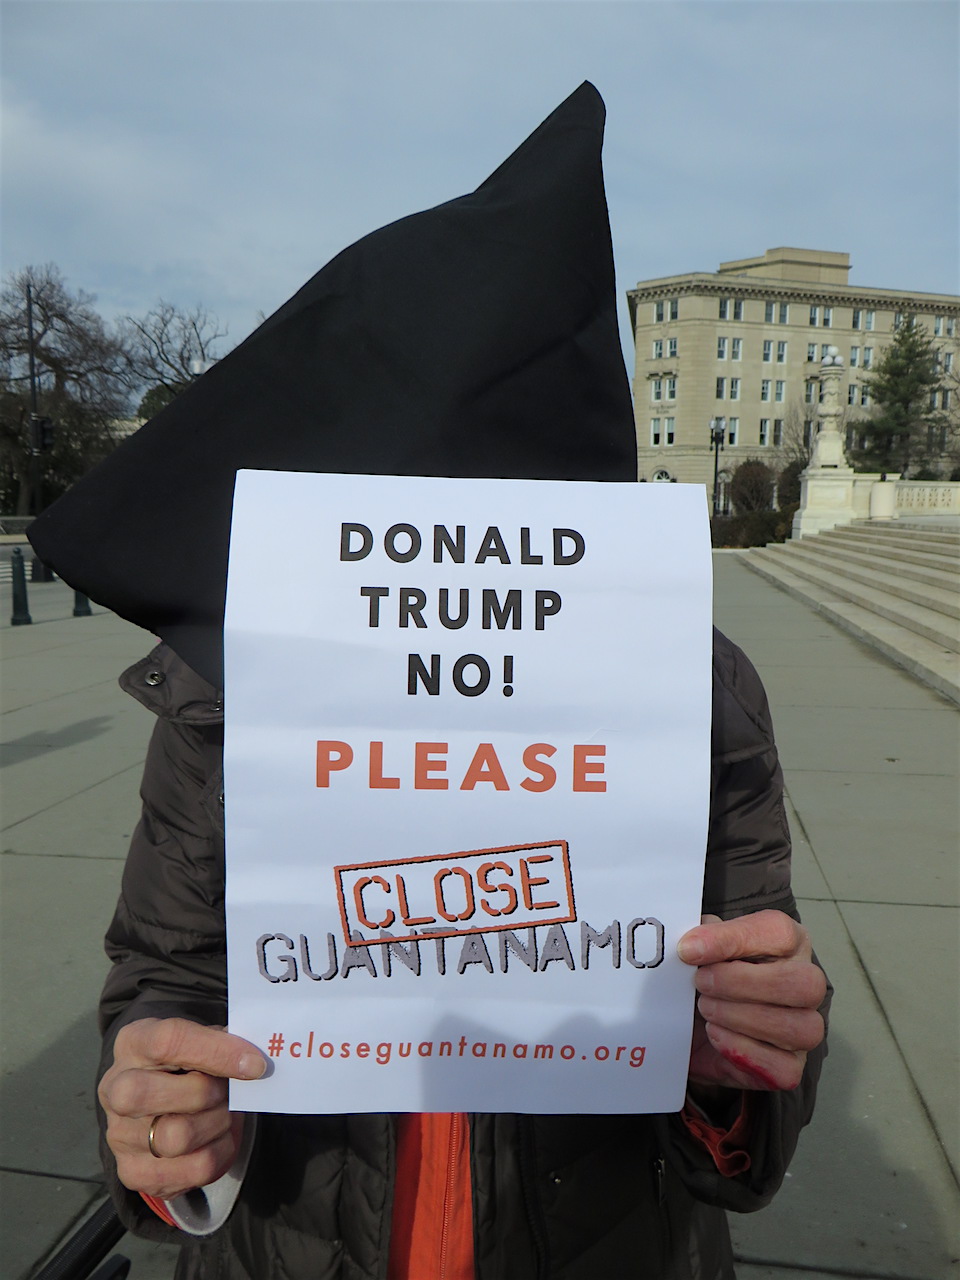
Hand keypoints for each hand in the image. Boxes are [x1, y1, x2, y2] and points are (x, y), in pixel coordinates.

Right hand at [98, 1018, 265, 1198]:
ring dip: (217, 1124)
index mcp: (133, 1043)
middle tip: (227, 1091)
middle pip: (149, 1095)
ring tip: (224, 1112)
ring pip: (176, 1137)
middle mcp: (115, 1089)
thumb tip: (253, 1063)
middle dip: (205, 1093)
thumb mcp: (201, 1038)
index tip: (255, 1064)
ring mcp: (120, 1135)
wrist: (167, 1097)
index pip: (167, 1042)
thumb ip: (222, 1042)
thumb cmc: (190, 1061)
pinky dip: (220, 1153)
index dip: (216, 1052)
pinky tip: (219, 1137)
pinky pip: (192, 1170)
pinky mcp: (134, 1172)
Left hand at [677, 911, 825, 1092]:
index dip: (732, 939)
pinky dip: (743, 1051)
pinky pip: (784, 1067)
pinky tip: (716, 1035)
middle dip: (742, 983)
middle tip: (701, 983)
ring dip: (741, 1018)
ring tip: (706, 1009)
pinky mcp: (791, 1067)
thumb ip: (700, 939)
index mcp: (788, 943)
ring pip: (799, 1028)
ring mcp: (804, 1028)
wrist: (695, 1027)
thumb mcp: (701, 949)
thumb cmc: (708, 978)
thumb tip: (691, 944)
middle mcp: (806, 984)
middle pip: (802, 983)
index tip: (689, 949)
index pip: (779, 932)